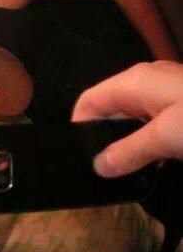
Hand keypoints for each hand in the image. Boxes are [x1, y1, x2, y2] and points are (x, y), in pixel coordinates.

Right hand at [72, 61, 182, 176]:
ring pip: (133, 117)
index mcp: (133, 82)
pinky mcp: (181, 103)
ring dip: (128, 141)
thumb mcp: (166, 137)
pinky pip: (152, 120)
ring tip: (126, 170)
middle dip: (104, 136)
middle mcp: (145, 81)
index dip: (79, 126)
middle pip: (109, 109)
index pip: (88, 100)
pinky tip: (155, 160)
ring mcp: (165, 91)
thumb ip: (130, 152)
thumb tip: (97, 166)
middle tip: (103, 170)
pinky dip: (148, 138)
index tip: (80, 158)